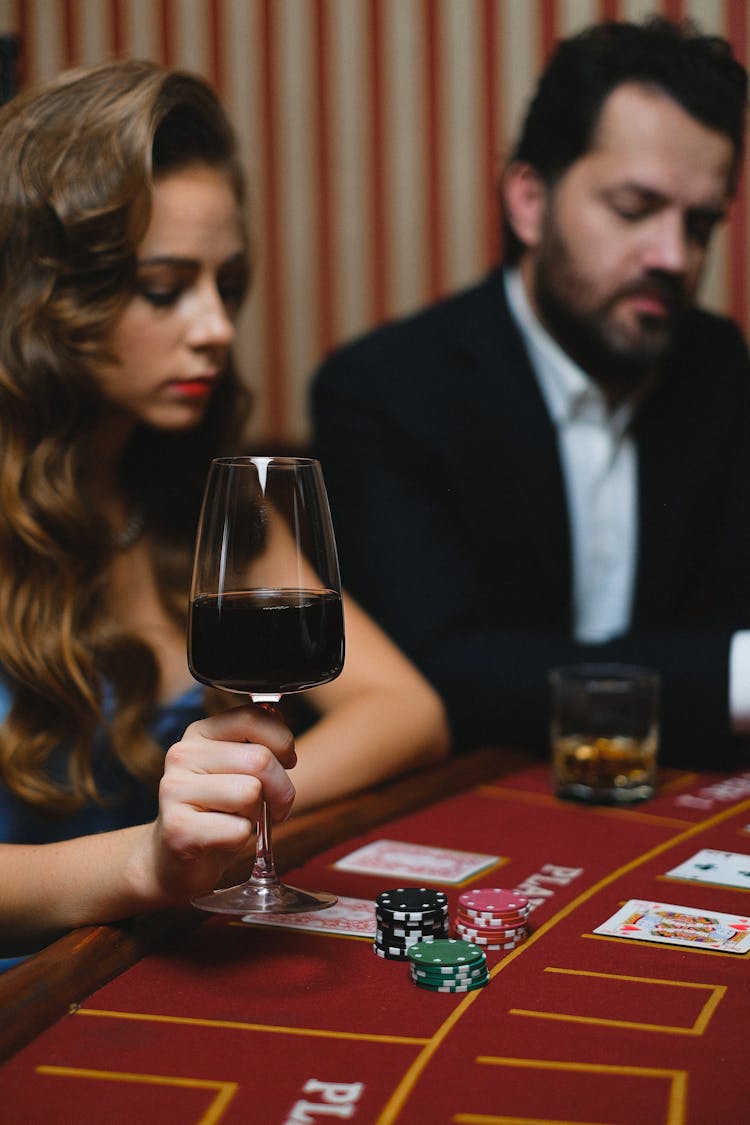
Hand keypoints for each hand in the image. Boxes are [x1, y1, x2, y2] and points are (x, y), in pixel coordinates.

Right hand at [145, 705, 296, 901]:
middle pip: (259, 759)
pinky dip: (243, 839)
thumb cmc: (217, 811)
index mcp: (199, 733)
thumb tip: (281, 727)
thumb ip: (258, 742)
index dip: (282, 741)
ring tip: (241, 820)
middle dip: (281, 788)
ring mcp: (175, 790)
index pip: (251, 717)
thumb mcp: (238, 767)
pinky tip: (223, 839)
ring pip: (250, 792)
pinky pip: (238, 829)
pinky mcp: (178, 828)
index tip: (286, 761)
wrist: (175, 860)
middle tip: (275, 806)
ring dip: (259, 814)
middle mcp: (181, 754)